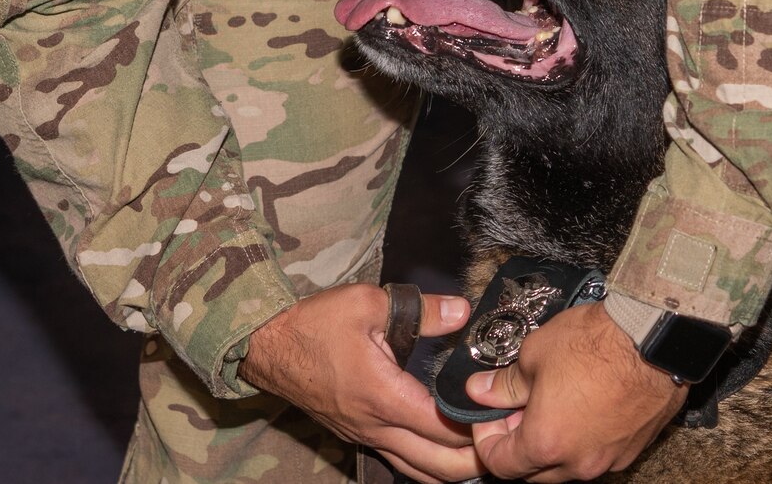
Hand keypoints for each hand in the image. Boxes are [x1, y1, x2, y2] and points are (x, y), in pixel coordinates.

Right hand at [241, 283, 480, 483]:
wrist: (267, 346)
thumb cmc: (313, 325)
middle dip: (474, 459)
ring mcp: (365, 436)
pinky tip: (444, 450)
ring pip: (418, 471)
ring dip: (452, 468)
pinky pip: (400, 460)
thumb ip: (420, 310)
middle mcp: (376, 427)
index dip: (477, 426)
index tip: (503, 413)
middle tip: (504, 438)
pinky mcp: (356, 435)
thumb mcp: (367, 304)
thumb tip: (461, 311)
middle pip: (438, 465)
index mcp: (383, 397)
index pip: (443, 428)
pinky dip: (427, 462)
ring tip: (481, 450)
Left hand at [464, 301, 687, 481]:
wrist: (653, 337)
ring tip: (550, 405)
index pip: (500, 464)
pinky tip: (582, 407)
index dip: (487, 440)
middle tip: (515, 410)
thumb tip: (480, 392)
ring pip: (567, 466)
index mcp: (546, 443)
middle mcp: (578, 462)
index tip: (488, 418)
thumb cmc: (594, 343)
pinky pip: (597, 455)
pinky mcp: (633, 450)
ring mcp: (609, 460)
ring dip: (552, 444)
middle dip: (518, 445)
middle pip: (534, 472)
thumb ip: (504, 383)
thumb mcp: (534, 355)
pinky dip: (582, 440)